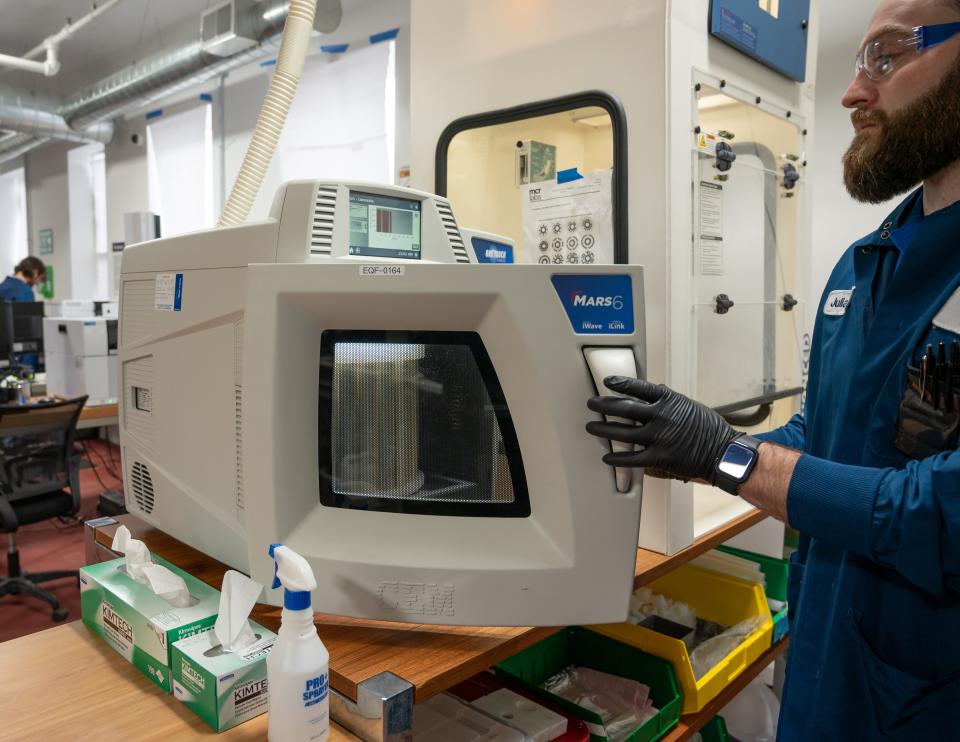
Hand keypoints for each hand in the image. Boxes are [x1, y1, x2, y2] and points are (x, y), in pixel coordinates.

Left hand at [585, 376, 741, 484]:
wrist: (722, 452)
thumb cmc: (709, 428)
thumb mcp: (690, 406)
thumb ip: (669, 400)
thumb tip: (655, 390)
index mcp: (669, 400)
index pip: (638, 388)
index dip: (620, 383)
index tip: (608, 382)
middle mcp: (660, 416)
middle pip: (624, 408)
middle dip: (603, 405)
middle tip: (591, 404)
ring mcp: (658, 437)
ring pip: (622, 432)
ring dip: (603, 429)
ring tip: (591, 427)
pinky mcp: (658, 458)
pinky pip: (631, 458)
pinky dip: (617, 457)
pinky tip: (607, 456)